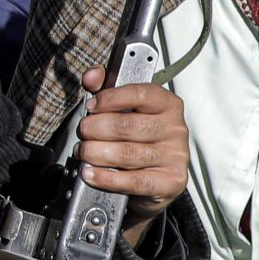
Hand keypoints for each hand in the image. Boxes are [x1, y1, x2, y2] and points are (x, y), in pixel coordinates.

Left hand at [75, 67, 190, 238]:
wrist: (152, 178)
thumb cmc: (135, 138)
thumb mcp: (122, 109)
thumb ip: (105, 88)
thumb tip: (91, 76)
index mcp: (167, 105)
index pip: (140, 94)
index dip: (110, 98)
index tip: (91, 106)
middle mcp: (175, 129)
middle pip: (127, 126)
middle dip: (95, 129)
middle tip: (82, 133)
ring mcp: (175, 157)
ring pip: (127, 153)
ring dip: (95, 153)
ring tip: (83, 152)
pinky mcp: (171, 182)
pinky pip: (134, 180)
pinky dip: (106, 178)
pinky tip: (90, 173)